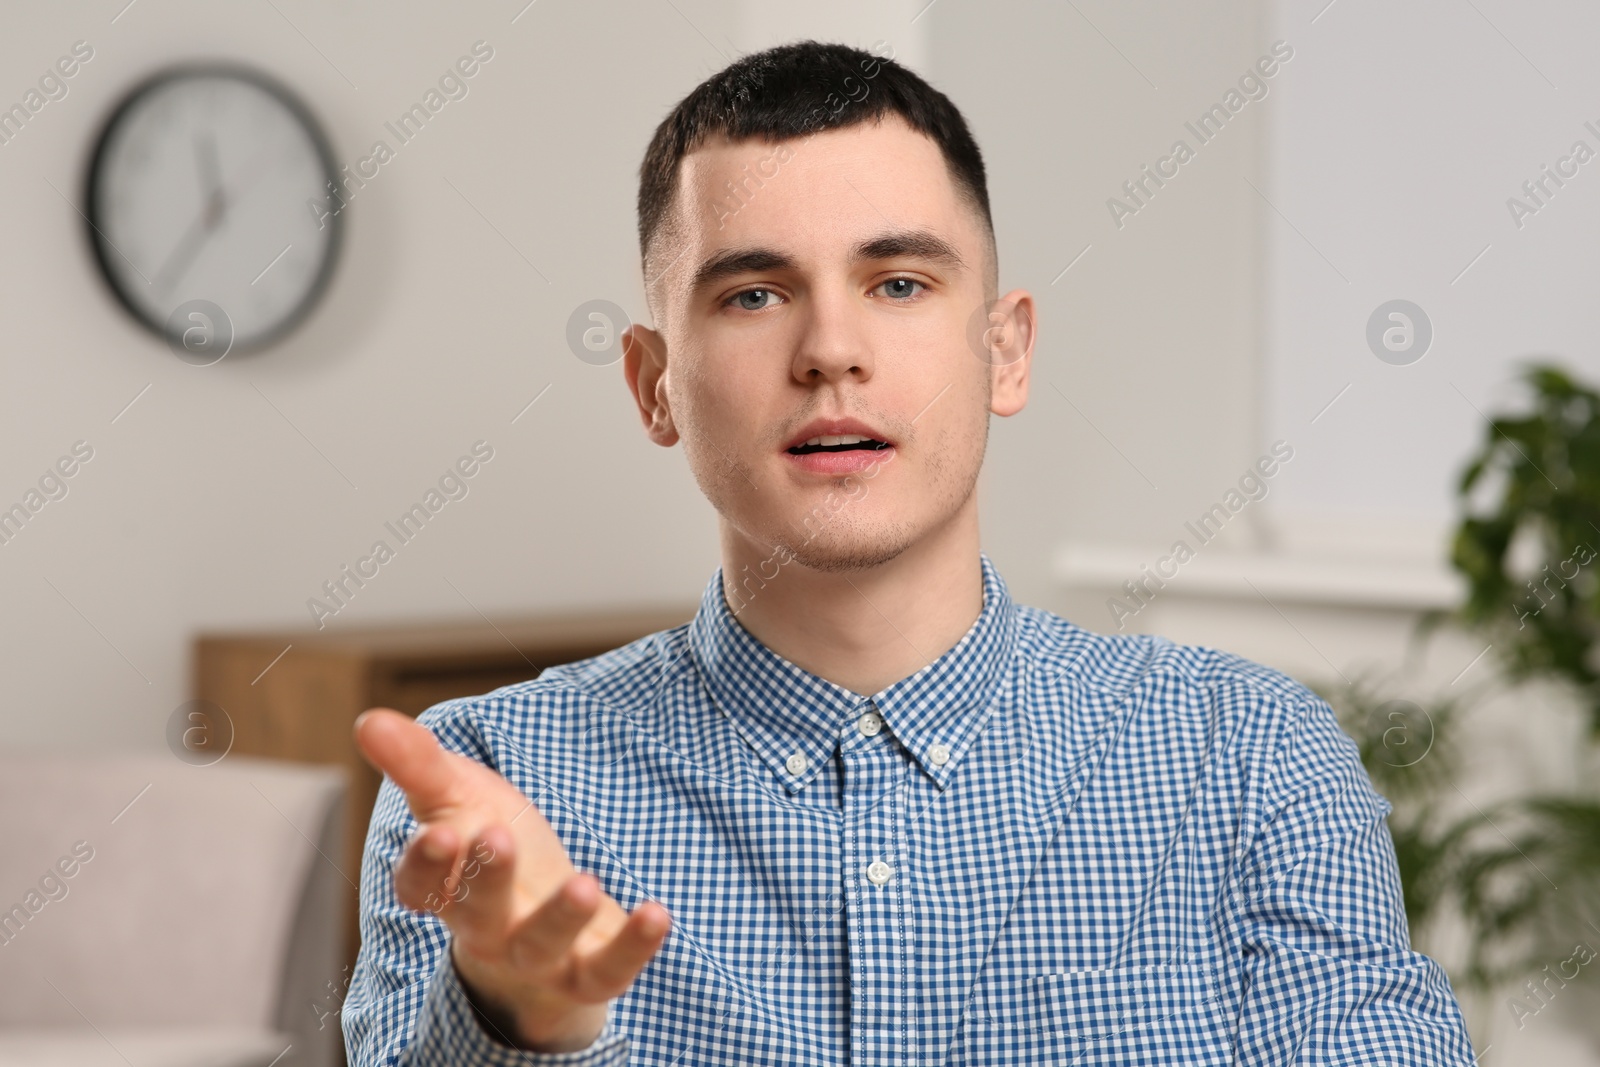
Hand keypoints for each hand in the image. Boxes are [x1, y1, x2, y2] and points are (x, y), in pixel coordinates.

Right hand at [354, 708, 671, 1051]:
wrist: (544, 920)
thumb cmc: (494, 845)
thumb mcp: (461, 797)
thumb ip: (418, 762)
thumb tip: (369, 718)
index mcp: (448, 886)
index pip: (419, 885)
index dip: (425, 863)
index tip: (440, 830)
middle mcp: (487, 926)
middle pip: (478, 911)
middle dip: (488, 877)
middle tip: (497, 836)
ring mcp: (538, 954)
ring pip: (540, 944)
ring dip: (559, 916)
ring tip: (584, 881)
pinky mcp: (588, 970)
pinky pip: (608, 969)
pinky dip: (632, 946)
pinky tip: (657, 912)